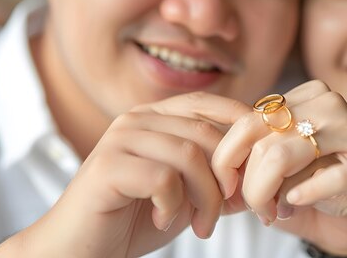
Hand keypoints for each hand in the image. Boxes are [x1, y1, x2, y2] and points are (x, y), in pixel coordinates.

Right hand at [19, 92, 250, 256]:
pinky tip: (163, 221)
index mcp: (155, 117)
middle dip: (227, 178)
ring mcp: (119, 139)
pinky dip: (173, 205)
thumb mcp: (189, 195)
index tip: (262, 154)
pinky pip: (163, 177)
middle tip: (228, 212)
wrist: (82, 249)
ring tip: (201, 225)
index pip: (206, 103)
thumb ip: (220, 180)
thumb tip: (263, 175)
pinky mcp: (107, 166)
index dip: (239, 121)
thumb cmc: (137, 218)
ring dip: (206, 198)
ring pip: (189, 155)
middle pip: (205, 133)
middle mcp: (137, 120)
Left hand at [212, 80, 346, 254]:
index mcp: (305, 96)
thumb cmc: (328, 179)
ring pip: (281, 156)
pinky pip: (325, 178)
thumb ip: (254, 160)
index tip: (227, 188)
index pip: (246, 121)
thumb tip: (213, 174)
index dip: (226, 159)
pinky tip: (296, 204)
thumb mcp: (286, 165)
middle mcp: (328, 103)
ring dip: (267, 194)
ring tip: (272, 213)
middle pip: (260, 140)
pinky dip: (303, 197)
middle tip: (256, 209)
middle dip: (248, 184)